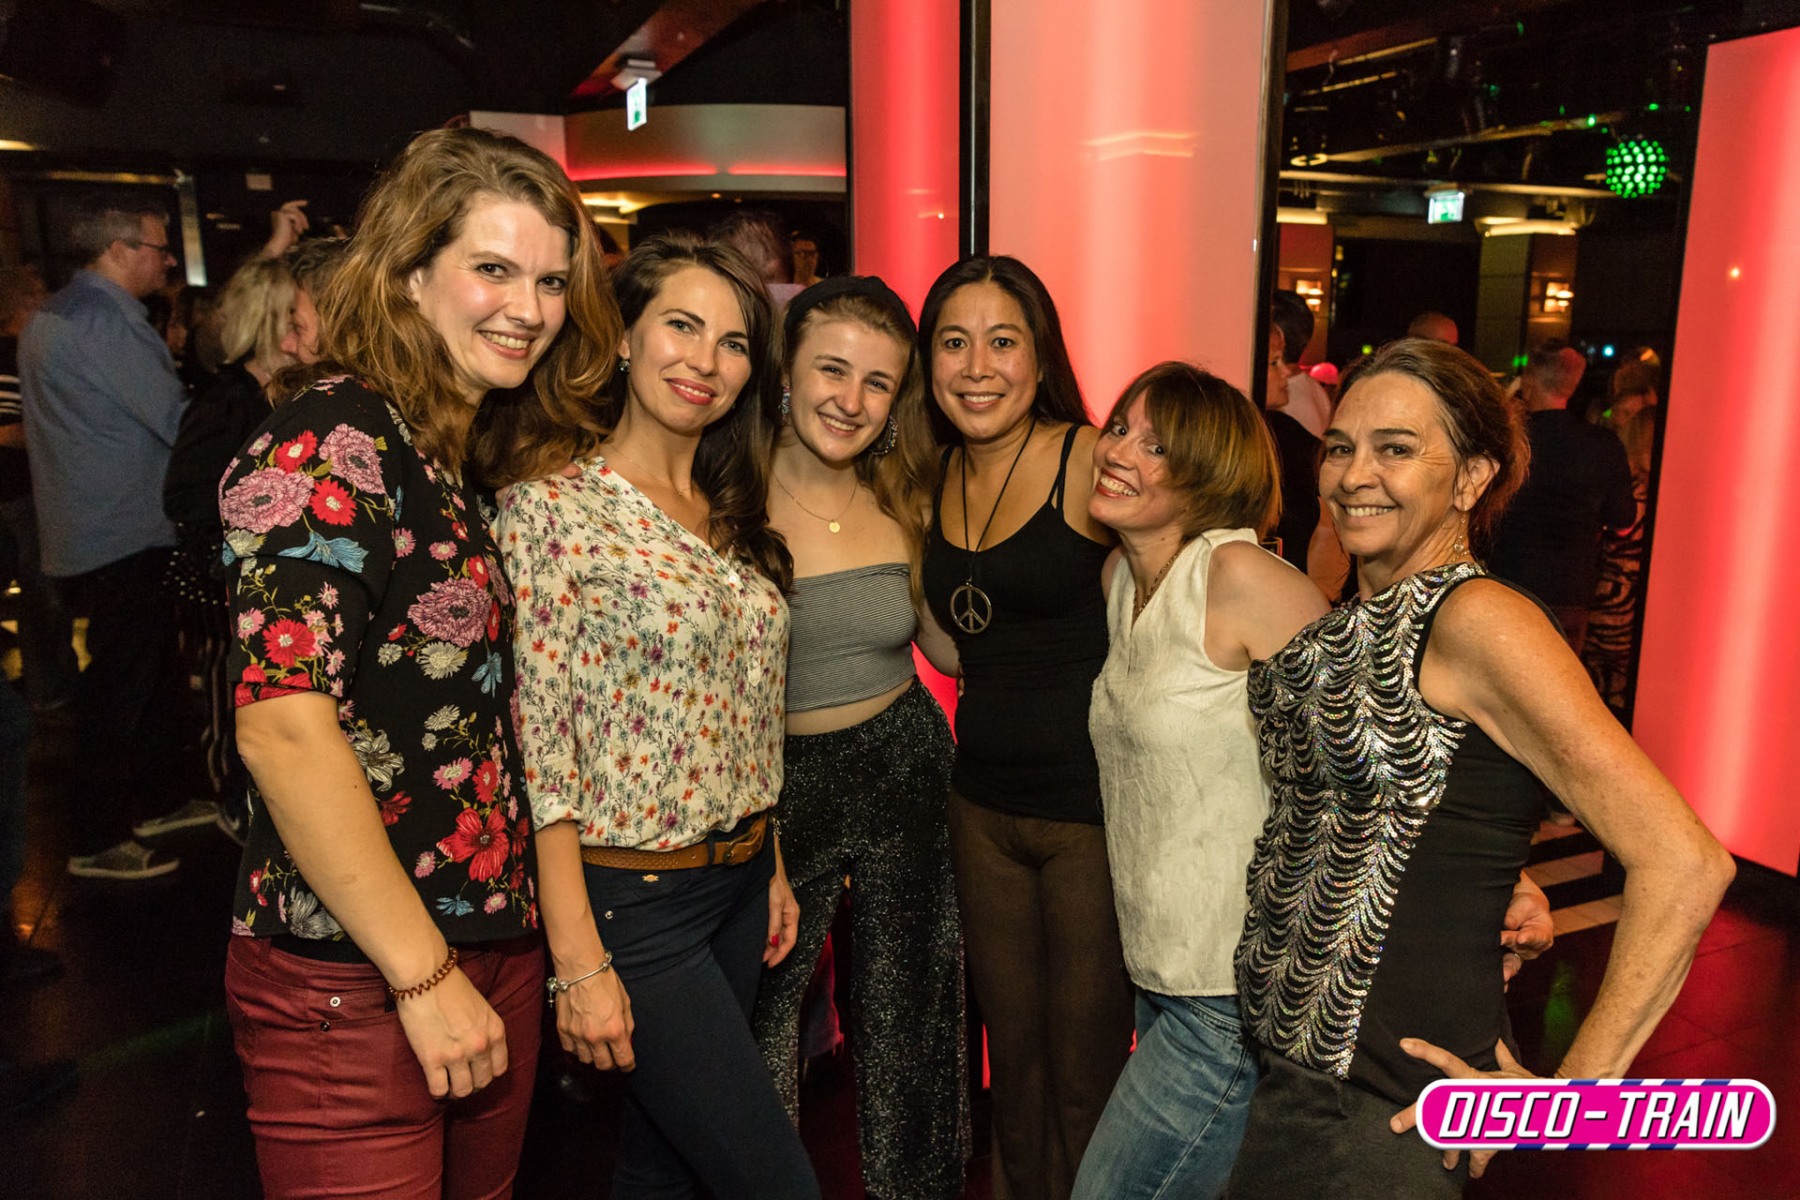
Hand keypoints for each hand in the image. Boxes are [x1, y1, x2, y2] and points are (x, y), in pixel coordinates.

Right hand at [262, 199, 309, 257]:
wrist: (279, 244)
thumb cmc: (286, 240)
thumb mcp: (293, 230)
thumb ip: (296, 224)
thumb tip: (304, 221)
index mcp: (278, 215)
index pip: (288, 205)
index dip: (297, 203)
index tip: (306, 202)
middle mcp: (277, 212)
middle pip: (293, 207)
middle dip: (302, 215)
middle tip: (307, 227)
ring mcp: (279, 213)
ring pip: (295, 212)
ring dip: (301, 221)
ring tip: (301, 232)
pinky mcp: (282, 215)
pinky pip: (295, 216)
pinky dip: (298, 224)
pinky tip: (298, 232)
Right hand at [394, 965, 507, 1099]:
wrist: (426, 977)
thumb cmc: (452, 986)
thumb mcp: (482, 1007)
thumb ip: (485, 1030)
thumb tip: (480, 1050)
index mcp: (495, 1031)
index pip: (500, 1068)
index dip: (488, 1073)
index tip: (477, 1071)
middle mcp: (480, 1046)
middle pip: (482, 1082)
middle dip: (472, 1083)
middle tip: (461, 1079)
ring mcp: (457, 1055)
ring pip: (463, 1091)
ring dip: (456, 1091)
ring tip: (448, 1084)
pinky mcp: (432, 1060)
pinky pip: (438, 1090)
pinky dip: (437, 1091)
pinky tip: (434, 1082)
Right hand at [555, 964, 634, 1071]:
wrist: (580, 968)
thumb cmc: (605, 981)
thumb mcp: (625, 1003)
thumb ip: (627, 1026)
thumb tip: (627, 1042)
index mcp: (615, 1030)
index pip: (624, 1059)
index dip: (628, 1065)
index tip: (628, 1065)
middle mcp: (595, 1036)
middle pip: (603, 1065)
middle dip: (611, 1063)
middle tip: (613, 1056)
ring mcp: (577, 1035)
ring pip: (586, 1060)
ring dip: (593, 1056)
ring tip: (597, 1045)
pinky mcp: (563, 1030)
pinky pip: (570, 1050)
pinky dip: (577, 1049)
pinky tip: (582, 1040)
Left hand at [765, 864, 799, 966]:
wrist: (767, 863)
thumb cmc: (773, 879)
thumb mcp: (774, 903)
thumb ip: (774, 923)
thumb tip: (773, 942)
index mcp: (793, 914)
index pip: (790, 941)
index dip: (780, 954)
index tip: (769, 964)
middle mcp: (789, 914)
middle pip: (785, 939)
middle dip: (774, 952)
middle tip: (762, 961)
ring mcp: (782, 911)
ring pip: (779, 934)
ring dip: (770, 945)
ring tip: (759, 953)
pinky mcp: (774, 908)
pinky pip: (774, 927)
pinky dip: (768, 936)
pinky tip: (760, 939)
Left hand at [1390, 1037, 1534, 1177]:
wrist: (1551, 1107)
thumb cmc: (1530, 1086)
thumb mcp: (1515, 1070)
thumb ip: (1502, 1056)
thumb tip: (1497, 1041)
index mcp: (1474, 1079)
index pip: (1446, 1060)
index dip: (1426, 1052)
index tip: (1404, 1045)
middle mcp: (1472, 1099)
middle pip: (1437, 1108)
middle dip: (1415, 1117)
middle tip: (1395, 1125)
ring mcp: (1479, 1121)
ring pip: (1454, 1138)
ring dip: (1446, 1151)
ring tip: (1444, 1164)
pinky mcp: (1492, 1140)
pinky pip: (1479, 1156)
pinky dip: (1476, 1166)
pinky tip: (1472, 1173)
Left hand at [1501, 877, 1555, 987]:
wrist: (1518, 906)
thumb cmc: (1525, 904)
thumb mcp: (1525, 903)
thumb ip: (1517, 913)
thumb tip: (1507, 924)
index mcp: (1543, 934)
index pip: (1536, 936)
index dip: (1528, 937)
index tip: (1521, 937)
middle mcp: (1532, 948)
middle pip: (1521, 948)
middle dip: (1511, 948)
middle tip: (1501, 943)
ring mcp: (1518, 954)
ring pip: (1512, 961)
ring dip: (1506, 968)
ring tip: (1501, 975)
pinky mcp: (1506, 957)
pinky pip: (1504, 967)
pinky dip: (1500, 975)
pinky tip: (1497, 982)